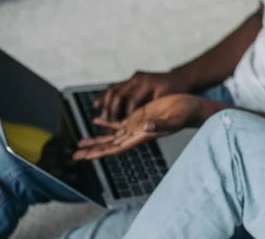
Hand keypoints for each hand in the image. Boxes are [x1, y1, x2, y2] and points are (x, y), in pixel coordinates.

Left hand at [73, 94, 199, 159]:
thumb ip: (161, 125)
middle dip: (91, 150)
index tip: (85, 157)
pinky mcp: (139, 116)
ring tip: (80, 142)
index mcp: (141, 136)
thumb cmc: (185, 114)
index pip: (115, 148)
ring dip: (96, 139)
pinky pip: (118, 121)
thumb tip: (146, 128)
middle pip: (109, 145)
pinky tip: (96, 120)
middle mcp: (136, 133)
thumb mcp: (173, 120)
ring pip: (111, 135)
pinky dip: (106, 121)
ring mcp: (136, 125)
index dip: (99, 153)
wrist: (190, 108)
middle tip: (74, 154)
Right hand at [94, 70, 189, 120]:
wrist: (180, 78)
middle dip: (111, 109)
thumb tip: (144, 126)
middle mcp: (138, 78)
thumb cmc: (177, 91)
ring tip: (100, 117)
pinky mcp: (131, 81)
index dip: (126, 114)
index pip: (131, 100)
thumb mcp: (169, 102)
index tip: (122, 127)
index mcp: (147, 83)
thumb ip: (155, 112)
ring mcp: (133, 78)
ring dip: (105, 103)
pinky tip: (98, 105)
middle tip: (106, 123)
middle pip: (118, 93)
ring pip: (113, 89)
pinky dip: (106, 97)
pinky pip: (115, 88)